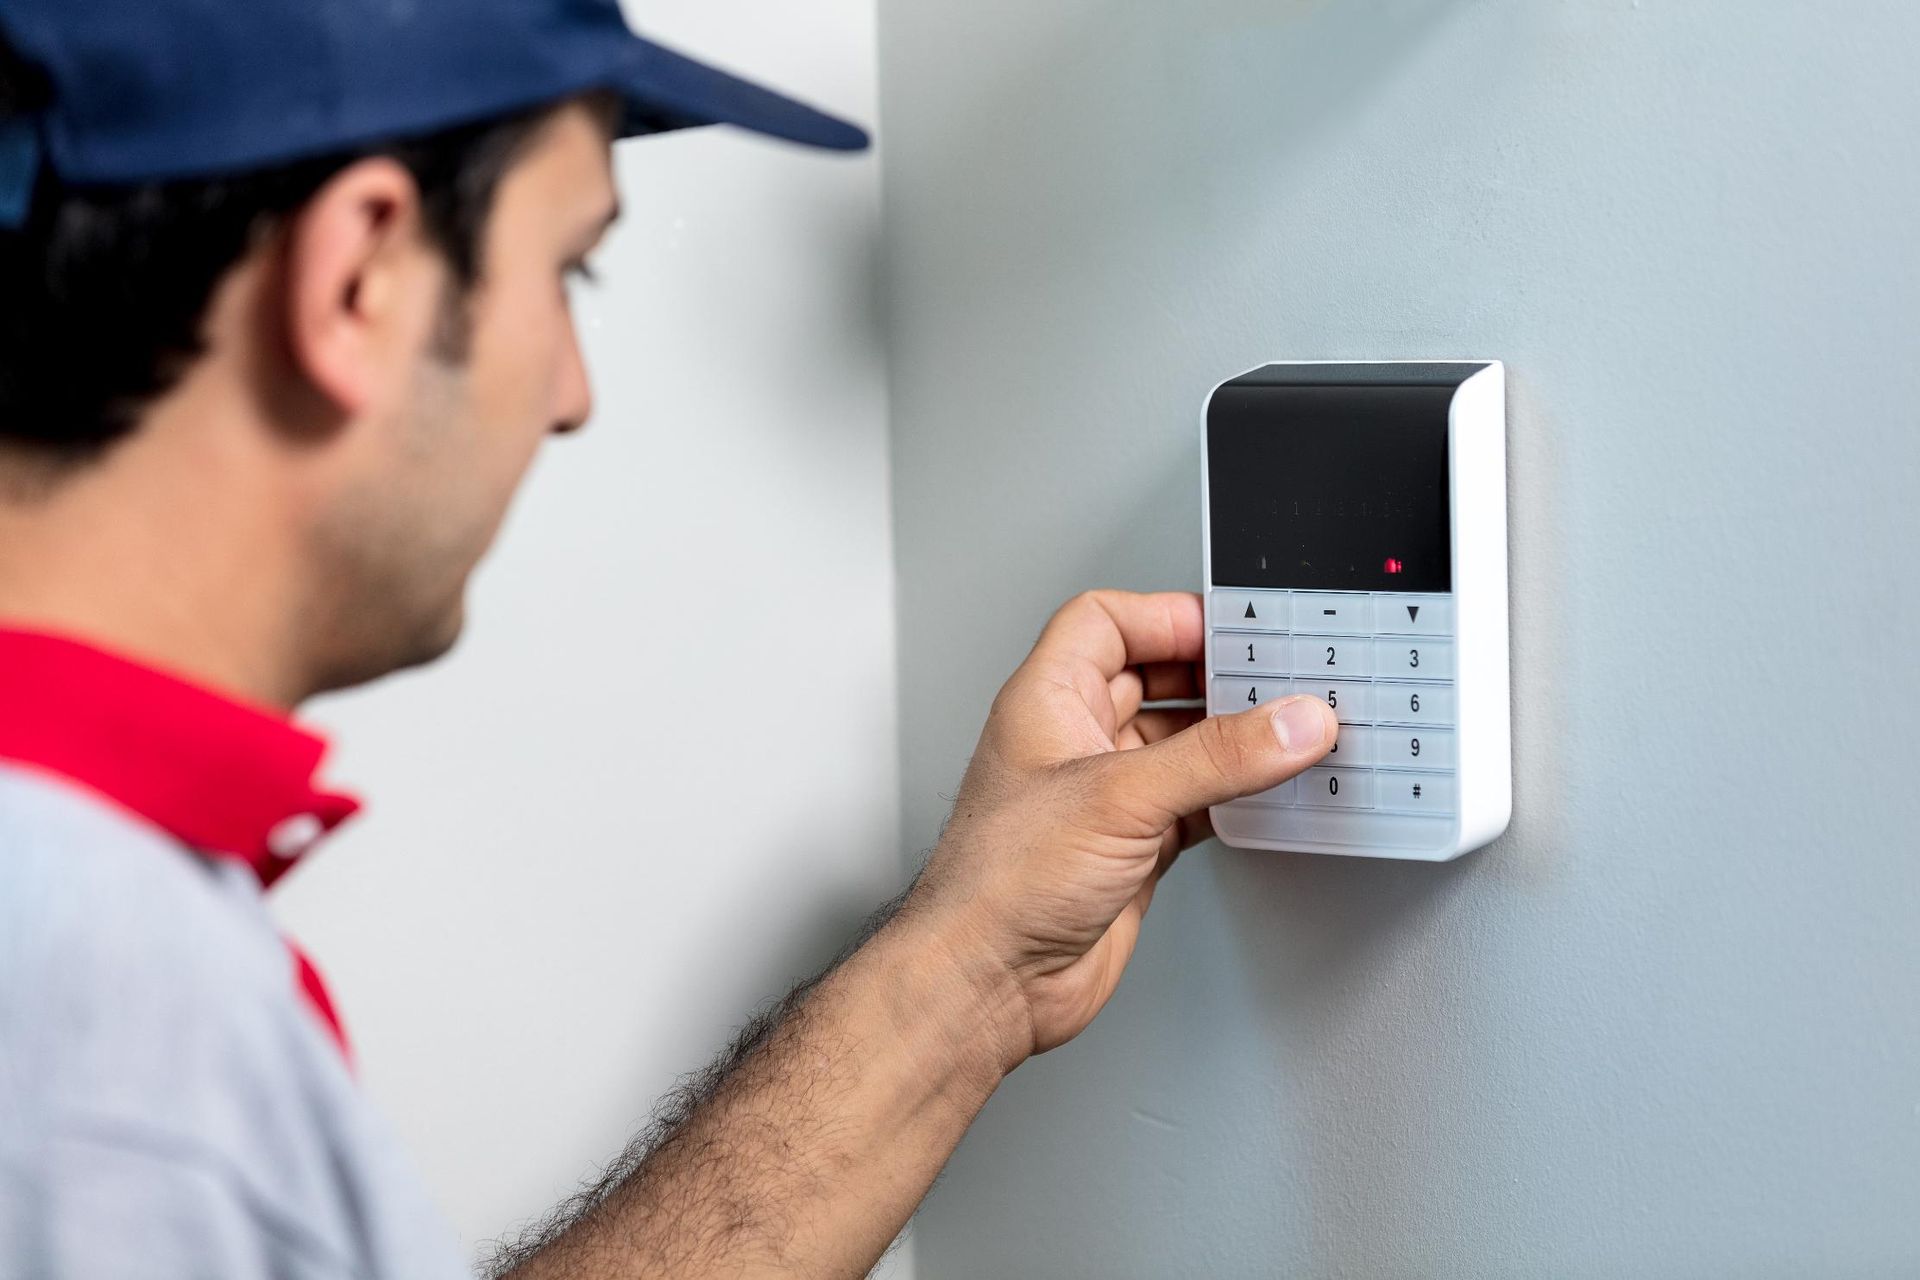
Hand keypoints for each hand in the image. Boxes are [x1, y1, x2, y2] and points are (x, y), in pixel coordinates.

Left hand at [904, 590, 1335, 1069]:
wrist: (988, 981)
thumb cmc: (1000, 882)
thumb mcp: (1121, 796)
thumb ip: (1216, 757)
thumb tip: (1290, 721)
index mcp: (1048, 699)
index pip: (1107, 622)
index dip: (1167, 616)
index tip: (1231, 629)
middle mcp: (1074, 741)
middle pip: (1155, 678)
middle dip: (1215, 677)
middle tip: (1278, 678)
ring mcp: (1104, 797)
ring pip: (1182, 745)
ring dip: (1234, 742)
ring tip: (1290, 733)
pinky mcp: (1131, 849)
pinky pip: (1195, 803)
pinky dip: (1235, 797)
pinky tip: (1268, 797)